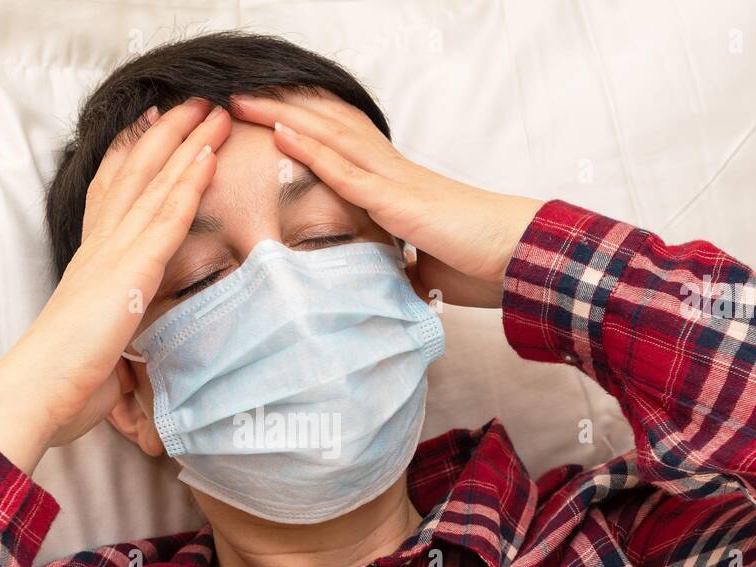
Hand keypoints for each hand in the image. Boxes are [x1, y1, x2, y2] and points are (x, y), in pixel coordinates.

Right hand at [0, 98, 230, 473]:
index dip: (131, 156)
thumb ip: (115, 332)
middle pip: (134, 174)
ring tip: (211, 109)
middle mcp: (99, 247)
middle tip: (190, 100)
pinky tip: (207, 157)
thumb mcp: (98, 345)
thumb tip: (126, 352)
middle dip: (164, 134)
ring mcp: (113, 255)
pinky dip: (188, 184)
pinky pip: (166, 219)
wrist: (36, 391)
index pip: (112, 194)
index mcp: (90, 261)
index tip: (150, 125)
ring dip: (186, 144)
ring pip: (153, 184)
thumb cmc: (63, 380)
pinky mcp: (130, 272)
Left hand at [230, 93, 540, 308]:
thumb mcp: (421, 264)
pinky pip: (347, 172)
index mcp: (395, 184)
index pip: (340, 142)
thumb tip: (377, 284)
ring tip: (242, 99)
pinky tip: (281, 132)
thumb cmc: (478, 261)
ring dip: (284, 115)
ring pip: (330, 136)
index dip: (303, 124)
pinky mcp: (400, 203)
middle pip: (327, 126)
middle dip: (281, 106)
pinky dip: (312, 150)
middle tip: (237, 93)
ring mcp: (395, 182)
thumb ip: (394, 264)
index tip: (265, 115)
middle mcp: (391, 171)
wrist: (518, 258)